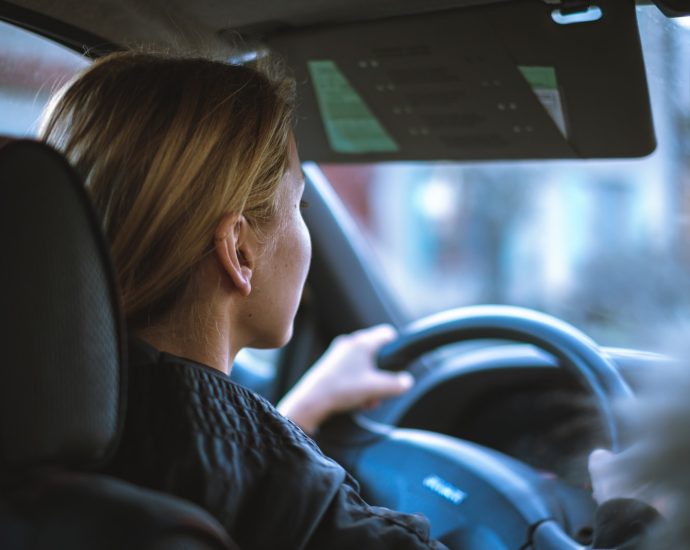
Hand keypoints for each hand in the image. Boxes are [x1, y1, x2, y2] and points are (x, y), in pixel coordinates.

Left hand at [277, 324, 413, 433]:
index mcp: (362, 342)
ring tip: (368, 401)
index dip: (396, 346)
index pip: (386, 333)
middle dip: (381, 374)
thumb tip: (407, 381)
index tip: (399, 362)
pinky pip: (351, 371)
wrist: (311, 401)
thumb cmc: (343, 389)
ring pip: (363, 364)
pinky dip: (357, 384)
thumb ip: (397, 384)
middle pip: (375, 353)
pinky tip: (356, 401)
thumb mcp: (376, 388)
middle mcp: (349, 343)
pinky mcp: (329, 365)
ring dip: (370, 383)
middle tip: (381, 391)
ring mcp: (338, 353)